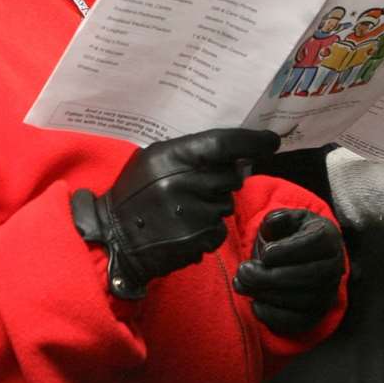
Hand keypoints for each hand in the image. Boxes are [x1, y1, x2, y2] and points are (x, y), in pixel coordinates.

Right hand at [71, 127, 280, 299]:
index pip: (223, 143)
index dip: (252, 141)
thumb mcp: (152, 161)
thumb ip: (190, 154)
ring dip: (211, 208)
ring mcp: (192, 214)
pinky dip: (205, 231)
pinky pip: (218, 231)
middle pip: (231, 177)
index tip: (271, 141)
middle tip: (195, 188)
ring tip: (180, 212)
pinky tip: (182, 230)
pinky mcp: (196, 241)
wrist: (112, 238)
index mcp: (171, 157)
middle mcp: (184, 183)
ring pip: (225, 205)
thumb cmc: (134, 196)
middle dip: (221, 182)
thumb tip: (235, 155)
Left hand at [233, 209, 345, 334]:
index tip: (265, 252)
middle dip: (271, 276)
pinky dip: (275, 316)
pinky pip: (298, 322)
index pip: (315, 244)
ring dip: (267, 294)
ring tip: (241, 284)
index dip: (288, 251)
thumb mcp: (285, 219)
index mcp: (328, 238)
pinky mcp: (316, 315)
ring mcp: (328, 293)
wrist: (301, 258)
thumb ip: (277, 218)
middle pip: (308, 276)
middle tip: (243, 270)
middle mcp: (334, 267)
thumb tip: (270, 224)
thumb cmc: (291, 234)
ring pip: (302, 300)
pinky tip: (255, 304)